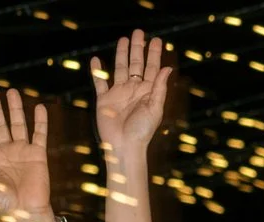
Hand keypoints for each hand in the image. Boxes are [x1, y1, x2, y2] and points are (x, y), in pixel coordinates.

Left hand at [0, 88, 53, 221]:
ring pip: (17, 125)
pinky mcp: (38, 155)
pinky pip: (39, 134)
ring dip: (14, 109)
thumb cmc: (1, 203)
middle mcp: (5, 152)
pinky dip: (40, 121)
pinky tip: (38, 107)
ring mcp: (22, 152)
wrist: (26, 213)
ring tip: (11, 92)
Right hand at [92, 31, 171, 172]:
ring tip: (123, 39)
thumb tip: (167, 68)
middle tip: (139, 32)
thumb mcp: (155, 109)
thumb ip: (159, 88)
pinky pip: (99, 82)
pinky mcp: (104, 99)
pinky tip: (96, 60)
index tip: (156, 40)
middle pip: (136, 64)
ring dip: (121, 54)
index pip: (152, 68)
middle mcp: (133, 90)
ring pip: (119, 68)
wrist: (124, 146)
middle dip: (137, 48)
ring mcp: (118, 93)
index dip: (154, 54)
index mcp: (147, 92)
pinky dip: (97, 71)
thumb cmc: (142, 132)